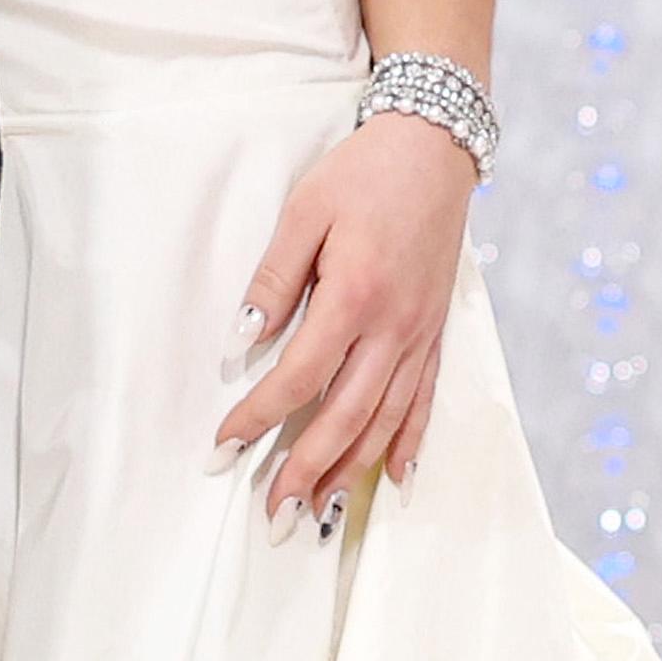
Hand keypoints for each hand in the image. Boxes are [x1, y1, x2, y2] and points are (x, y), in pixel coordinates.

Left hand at [214, 108, 473, 519]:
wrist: (434, 145)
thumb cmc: (363, 171)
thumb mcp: (305, 208)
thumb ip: (274, 277)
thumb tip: (241, 339)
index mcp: (354, 295)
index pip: (298, 376)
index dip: (259, 417)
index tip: (224, 446)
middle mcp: (393, 327)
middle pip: (346, 417)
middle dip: (306, 471)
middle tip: (272, 515)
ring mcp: (421, 334)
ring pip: (386, 421)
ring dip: (351, 471)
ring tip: (319, 512)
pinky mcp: (437, 331)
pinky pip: (426, 401)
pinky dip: (409, 444)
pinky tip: (394, 478)